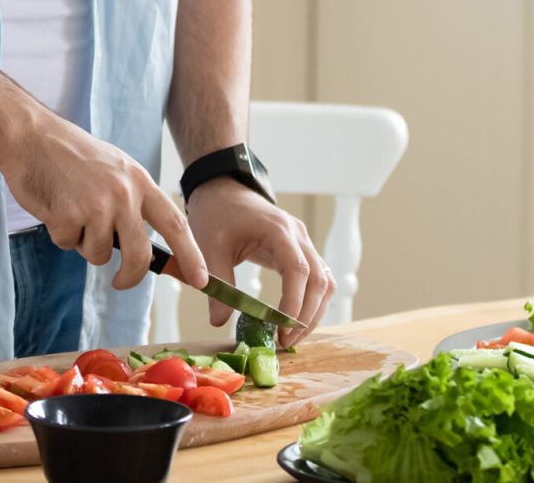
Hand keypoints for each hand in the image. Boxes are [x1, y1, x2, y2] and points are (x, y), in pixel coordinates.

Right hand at [0, 112, 208, 293]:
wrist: (33, 137)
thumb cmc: (73, 156)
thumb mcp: (116, 170)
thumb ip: (133, 202)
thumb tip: (148, 249)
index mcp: (139, 181)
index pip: (175, 223)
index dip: (191, 254)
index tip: (202, 279)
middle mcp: (123, 194)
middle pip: (140, 255)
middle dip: (131, 276)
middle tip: (120, 281)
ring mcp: (96, 205)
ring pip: (99, 255)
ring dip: (83, 243)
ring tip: (72, 211)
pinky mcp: (68, 215)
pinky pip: (68, 245)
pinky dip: (60, 234)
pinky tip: (55, 206)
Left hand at [184, 179, 334, 347]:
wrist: (223, 190)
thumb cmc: (217, 214)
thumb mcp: (210, 246)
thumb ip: (217, 282)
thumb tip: (219, 322)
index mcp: (277, 230)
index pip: (298, 269)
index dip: (295, 302)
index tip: (282, 330)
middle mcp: (298, 235)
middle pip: (319, 279)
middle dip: (307, 315)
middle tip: (286, 343)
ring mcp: (303, 241)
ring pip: (324, 281)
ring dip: (314, 312)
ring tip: (292, 338)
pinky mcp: (301, 249)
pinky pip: (318, 278)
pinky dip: (312, 302)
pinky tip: (296, 321)